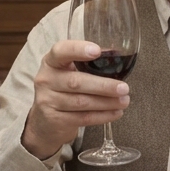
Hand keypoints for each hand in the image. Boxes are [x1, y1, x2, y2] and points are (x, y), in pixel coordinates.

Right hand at [22, 40, 130, 159]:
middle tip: (124, 88)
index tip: (97, 51)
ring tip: (124, 101)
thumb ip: (88, 63)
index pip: (61, 51)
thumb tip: (115, 54)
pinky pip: (82, 118)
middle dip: (103, 85)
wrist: (45, 120)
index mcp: (51, 61)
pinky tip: (116, 113)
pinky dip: (102, 116)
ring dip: (106, 102)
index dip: (78, 50)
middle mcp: (46, 79)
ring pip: (82, 102)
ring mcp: (47, 101)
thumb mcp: (69, 71)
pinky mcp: (54, 119)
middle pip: (76, 82)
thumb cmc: (63, 88)